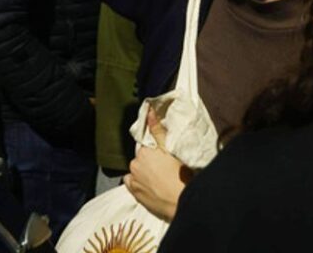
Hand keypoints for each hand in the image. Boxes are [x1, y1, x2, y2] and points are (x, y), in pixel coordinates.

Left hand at [123, 107, 188, 221]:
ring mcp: (133, 180)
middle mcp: (134, 165)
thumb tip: (148, 110)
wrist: (180, 201)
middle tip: (165, 169)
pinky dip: (138, 183)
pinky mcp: (134, 193)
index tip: (164, 158)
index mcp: (143, 152)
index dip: (155, 152)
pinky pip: (132, 184)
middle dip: (149, 162)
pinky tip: (149, 186)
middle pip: (140, 159)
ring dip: (143, 173)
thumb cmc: (179, 175)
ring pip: (136, 171)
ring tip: (159, 180)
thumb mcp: (170, 150)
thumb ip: (157, 130)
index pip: (146, 147)